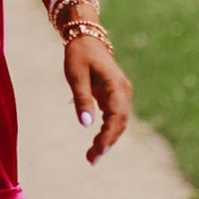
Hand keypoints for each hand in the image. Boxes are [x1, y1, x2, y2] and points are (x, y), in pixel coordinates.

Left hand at [65, 36, 131, 164]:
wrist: (87, 39)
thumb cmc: (79, 55)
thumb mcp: (76, 75)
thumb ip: (82, 99)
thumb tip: (85, 124)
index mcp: (115, 85)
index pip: (117, 115)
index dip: (109, 135)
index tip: (99, 150)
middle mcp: (123, 91)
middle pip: (120, 123)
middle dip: (108, 142)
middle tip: (92, 159)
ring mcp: (121, 94)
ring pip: (118, 123)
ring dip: (107, 140)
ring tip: (91, 157)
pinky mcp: (115, 97)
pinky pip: (114, 118)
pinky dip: (106, 132)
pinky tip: (96, 144)